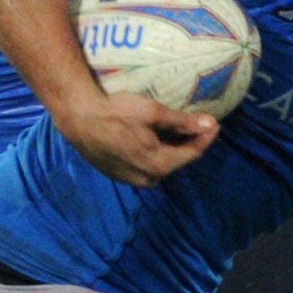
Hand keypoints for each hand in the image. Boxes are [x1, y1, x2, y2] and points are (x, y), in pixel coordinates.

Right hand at [55, 90, 217, 187]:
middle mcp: (148, 179)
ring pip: (159, 164)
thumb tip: (211, 125)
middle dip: (187, 143)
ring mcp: (131, 179)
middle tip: (196, 125)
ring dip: (169, 149)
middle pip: (176, 160)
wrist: (78, 118)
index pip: (192, 153)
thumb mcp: (152, 113)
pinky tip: (150, 137)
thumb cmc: (115, 113)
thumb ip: (182, 122)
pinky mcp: (118, 174)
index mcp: (159, 165)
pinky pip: (143, 165)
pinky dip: (152, 152)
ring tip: (174, 130)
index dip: (205, 138)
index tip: (215, 124)